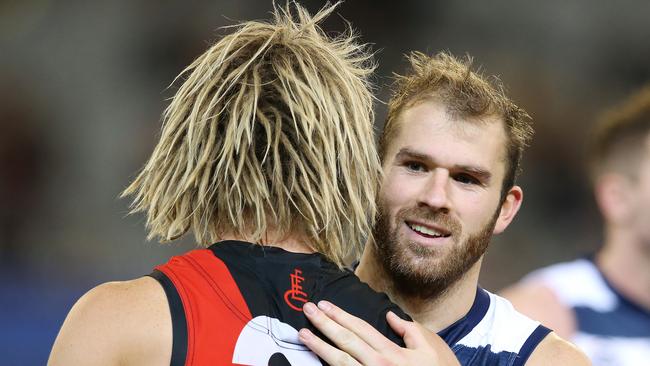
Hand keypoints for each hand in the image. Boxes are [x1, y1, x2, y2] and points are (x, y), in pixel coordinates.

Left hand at [299, 301, 459, 365]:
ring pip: (339, 363)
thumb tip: (391, 316)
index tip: (324, 304)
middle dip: (325, 324)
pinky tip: (316, 360)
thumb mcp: (429, 348)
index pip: (360, 329)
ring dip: (319, 347)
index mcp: (391, 353)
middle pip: (345, 341)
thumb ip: (409, 331)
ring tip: (303, 334)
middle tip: (307, 310)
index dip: (340, 315)